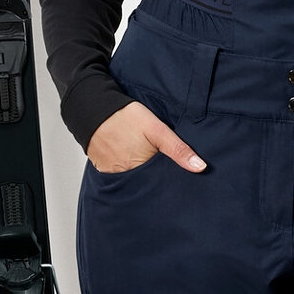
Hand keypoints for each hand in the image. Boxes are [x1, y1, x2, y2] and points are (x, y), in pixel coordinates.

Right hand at [86, 101, 206, 173]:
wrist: (93, 108)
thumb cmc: (125, 116)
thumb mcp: (157, 129)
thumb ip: (178, 149)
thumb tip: (200, 168)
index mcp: (141, 170)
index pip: (160, 184)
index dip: (169, 182)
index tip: (177, 180)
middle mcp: (125, 177)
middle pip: (146, 184)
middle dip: (156, 181)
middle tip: (161, 169)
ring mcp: (113, 174)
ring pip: (133, 181)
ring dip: (141, 176)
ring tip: (146, 164)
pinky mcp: (103, 170)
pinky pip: (119, 176)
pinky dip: (127, 172)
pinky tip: (132, 162)